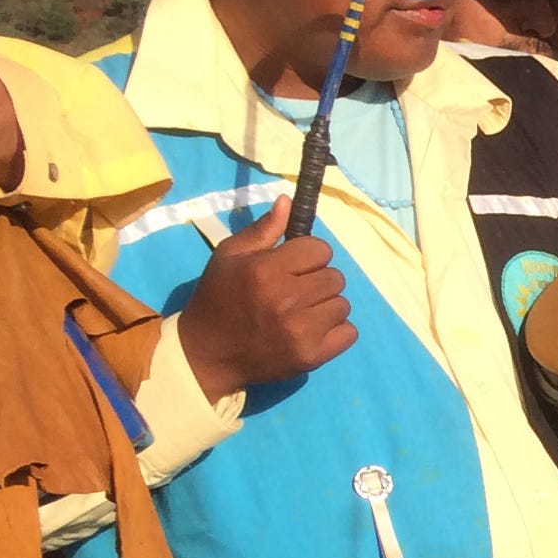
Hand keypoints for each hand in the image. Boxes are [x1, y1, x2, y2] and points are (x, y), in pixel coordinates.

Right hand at [176, 206, 354, 397]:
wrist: (208, 353)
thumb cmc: (218, 298)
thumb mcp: (230, 256)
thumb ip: (264, 230)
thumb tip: (288, 201)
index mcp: (266, 270)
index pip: (320, 250)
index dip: (309, 255)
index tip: (294, 266)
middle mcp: (287, 299)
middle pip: (336, 277)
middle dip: (318, 280)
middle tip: (295, 291)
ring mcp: (302, 331)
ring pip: (343, 305)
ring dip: (327, 306)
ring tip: (301, 312)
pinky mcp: (312, 356)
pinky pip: (349, 333)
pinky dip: (336, 331)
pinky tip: (312, 330)